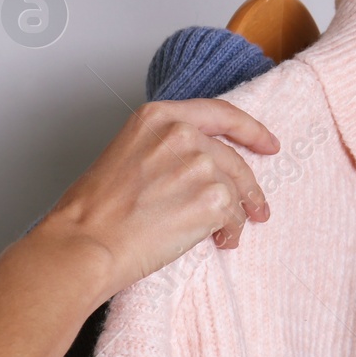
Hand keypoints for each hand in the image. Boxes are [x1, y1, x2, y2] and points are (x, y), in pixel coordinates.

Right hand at [33, 99, 280, 299]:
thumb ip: (166, 148)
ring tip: (225, 234)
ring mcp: (200, 165)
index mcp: (159, 117)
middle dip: (248, 187)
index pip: (220, 114)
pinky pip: (235, 216)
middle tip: (257, 208)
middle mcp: (182, 134)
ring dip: (236, 215)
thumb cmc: (94, 209)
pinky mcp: (213, 198)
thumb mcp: (127, 154)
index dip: (251, 130)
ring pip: (236, 190)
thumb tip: (201, 166)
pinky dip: (231, 232)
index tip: (269, 143)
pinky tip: (220, 241)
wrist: (86, 243)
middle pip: (234, 159)